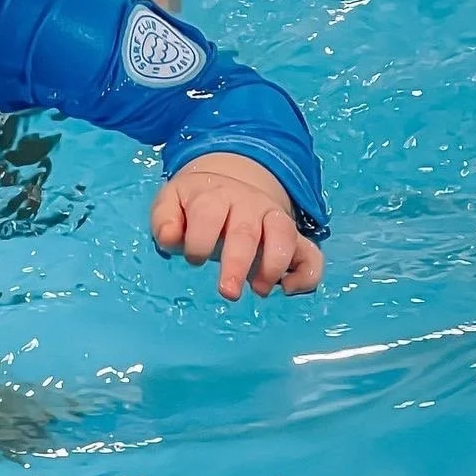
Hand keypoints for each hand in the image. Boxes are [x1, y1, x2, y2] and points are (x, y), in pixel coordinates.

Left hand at [150, 151, 323, 299]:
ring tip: (258, 290)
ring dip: (274, 265)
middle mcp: (248, 203)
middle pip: (246, 230)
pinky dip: (307, 275)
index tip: (193, 259)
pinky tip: (288, 290)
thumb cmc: (194, 204)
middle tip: (227, 293)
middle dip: (237, 263)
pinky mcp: (294, 238)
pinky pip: (311, 255)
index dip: (198, 240)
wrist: (228, 183)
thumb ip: (164, 219)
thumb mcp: (171, 202)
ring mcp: (274, 218)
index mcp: (214, 194)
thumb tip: (168, 239)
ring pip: (285, 235)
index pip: (208, 213)